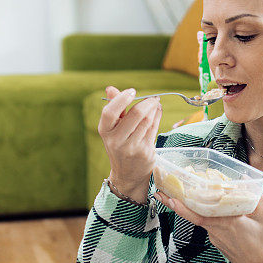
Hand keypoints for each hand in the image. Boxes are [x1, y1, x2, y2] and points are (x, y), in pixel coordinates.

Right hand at [98, 86, 162, 201]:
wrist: (127, 174)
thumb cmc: (120, 145)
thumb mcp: (113, 128)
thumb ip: (114, 108)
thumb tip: (110, 88)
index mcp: (105, 131)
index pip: (110, 112)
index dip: (122, 99)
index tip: (132, 91)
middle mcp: (116, 140)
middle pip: (135, 115)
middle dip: (147, 102)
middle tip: (153, 98)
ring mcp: (131, 148)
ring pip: (147, 121)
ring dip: (154, 109)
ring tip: (155, 103)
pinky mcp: (145, 152)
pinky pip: (154, 129)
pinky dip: (157, 117)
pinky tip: (158, 111)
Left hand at [155, 191, 262, 262]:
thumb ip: (256, 196)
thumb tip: (246, 178)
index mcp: (227, 222)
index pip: (199, 214)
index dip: (182, 207)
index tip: (169, 198)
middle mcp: (217, 231)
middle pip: (194, 215)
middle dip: (177, 204)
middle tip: (163, 194)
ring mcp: (215, 238)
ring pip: (202, 219)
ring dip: (195, 208)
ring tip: (189, 194)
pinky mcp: (218, 242)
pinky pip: (210, 226)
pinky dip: (208, 216)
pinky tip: (212, 209)